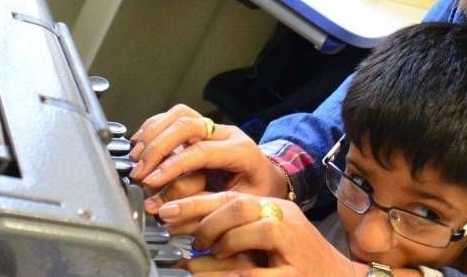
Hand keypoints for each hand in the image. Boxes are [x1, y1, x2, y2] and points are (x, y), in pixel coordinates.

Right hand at [129, 105, 286, 213]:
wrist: (268, 181)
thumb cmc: (256, 195)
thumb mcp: (238, 206)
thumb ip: (204, 207)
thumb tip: (166, 211)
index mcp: (242, 151)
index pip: (202, 151)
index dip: (173, 165)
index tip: (152, 180)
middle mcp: (227, 134)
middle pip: (188, 124)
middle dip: (158, 147)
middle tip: (140, 172)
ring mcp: (214, 128)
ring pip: (180, 114)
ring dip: (153, 133)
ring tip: (136, 157)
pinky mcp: (202, 128)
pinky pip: (175, 117)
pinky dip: (154, 127)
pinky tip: (140, 143)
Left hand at [161, 192, 358, 276]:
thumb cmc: (300, 261)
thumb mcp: (272, 237)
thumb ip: (240, 230)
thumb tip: (192, 233)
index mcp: (277, 208)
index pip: (231, 198)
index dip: (195, 204)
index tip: (166, 211)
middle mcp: (286, 220)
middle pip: (238, 207)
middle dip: (205, 223)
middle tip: (191, 241)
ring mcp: (292, 247)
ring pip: (246, 235)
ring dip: (219, 248)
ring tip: (201, 262)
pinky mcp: (292, 276)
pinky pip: (250, 275)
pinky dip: (226, 276)